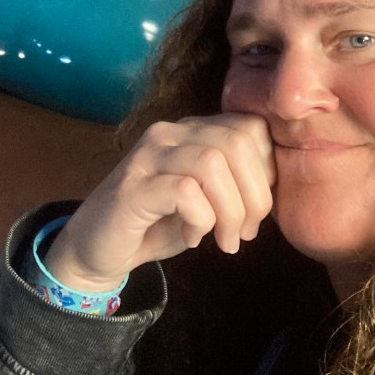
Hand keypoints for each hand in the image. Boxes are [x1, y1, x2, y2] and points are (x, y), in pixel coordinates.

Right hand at [44, 114, 275, 291]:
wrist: (99, 246)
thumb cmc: (159, 223)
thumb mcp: (207, 199)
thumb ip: (236, 182)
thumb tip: (275, 185)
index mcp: (192, 131)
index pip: (250, 127)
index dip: (265, 171)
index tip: (256, 211)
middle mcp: (170, 133)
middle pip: (236, 142)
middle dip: (254, 196)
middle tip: (244, 233)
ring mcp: (148, 155)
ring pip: (213, 163)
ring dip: (230, 211)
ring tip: (224, 240)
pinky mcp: (133, 186)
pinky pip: (185, 191)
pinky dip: (200, 220)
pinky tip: (193, 236)